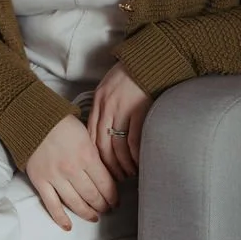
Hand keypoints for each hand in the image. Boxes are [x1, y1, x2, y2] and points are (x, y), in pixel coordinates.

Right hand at [26, 115, 119, 231]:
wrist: (32, 119)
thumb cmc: (61, 124)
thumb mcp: (86, 134)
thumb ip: (95, 155)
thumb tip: (107, 173)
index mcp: (87, 155)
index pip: (106, 184)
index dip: (113, 196)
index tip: (116, 201)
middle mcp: (73, 169)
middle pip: (93, 196)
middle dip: (103, 205)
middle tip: (108, 209)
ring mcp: (55, 177)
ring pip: (75, 203)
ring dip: (87, 213)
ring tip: (94, 217)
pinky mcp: (40, 182)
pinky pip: (52, 205)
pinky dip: (60, 218)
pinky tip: (68, 226)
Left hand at [87, 61, 150, 180]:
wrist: (148, 60)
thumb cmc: (129, 75)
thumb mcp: (108, 88)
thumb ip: (104, 107)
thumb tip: (102, 130)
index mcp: (98, 102)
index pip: (91, 136)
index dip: (95, 156)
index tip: (101, 170)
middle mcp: (107, 107)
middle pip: (102, 145)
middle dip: (108, 166)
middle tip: (115, 179)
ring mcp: (123, 109)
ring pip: (117, 146)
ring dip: (123, 163)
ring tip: (129, 174)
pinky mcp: (140, 110)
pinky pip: (134, 139)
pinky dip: (135, 155)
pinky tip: (139, 163)